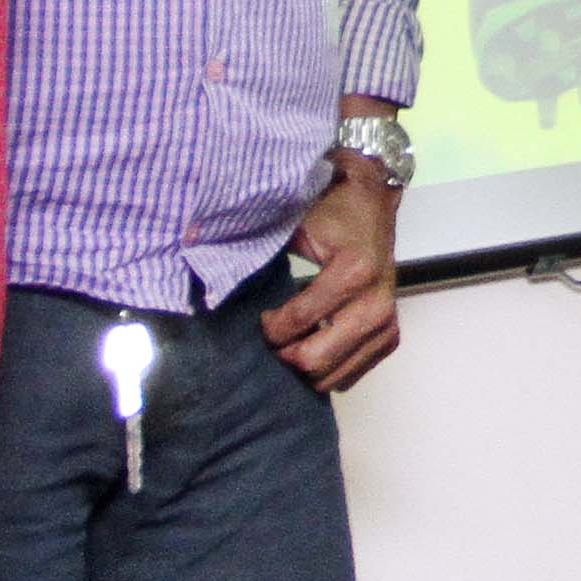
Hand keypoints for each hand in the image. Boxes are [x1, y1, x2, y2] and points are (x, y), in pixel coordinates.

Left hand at [267, 163, 408, 391]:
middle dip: (284, 354)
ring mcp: (387, 323)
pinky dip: (326, 367)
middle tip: (271, 337)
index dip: (269, 328)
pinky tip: (312, 343)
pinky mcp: (390, 336)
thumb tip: (191, 246)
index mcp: (353, 273)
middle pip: (315, 361)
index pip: (298, 322)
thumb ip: (252, 243)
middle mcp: (376, 304)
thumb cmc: (331, 210)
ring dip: (303, 364)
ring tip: (290, 341)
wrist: (372, 203)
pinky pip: (351, 375)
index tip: (261, 316)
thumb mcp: (292, 222)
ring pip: (333, 376)